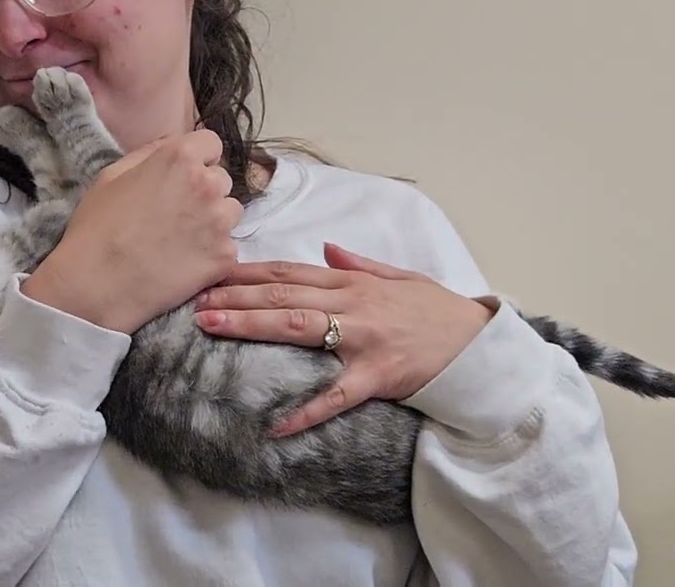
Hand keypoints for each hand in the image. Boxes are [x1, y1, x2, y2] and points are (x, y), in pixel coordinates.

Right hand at [23, 130, 243, 333]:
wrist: (97, 285)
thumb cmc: (96, 229)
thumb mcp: (111, 177)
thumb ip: (147, 154)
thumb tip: (169, 143)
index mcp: (180, 158)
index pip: (211, 143)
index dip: (197, 158)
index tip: (183, 176)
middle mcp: (208, 185)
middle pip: (222, 179)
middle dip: (205, 191)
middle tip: (176, 213)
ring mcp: (220, 222)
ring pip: (230, 212)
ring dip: (213, 221)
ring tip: (182, 240)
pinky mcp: (225, 257)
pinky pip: (227, 247)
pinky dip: (211, 254)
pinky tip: (184, 264)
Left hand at [194, 243, 494, 435]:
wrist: (481, 346)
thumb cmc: (439, 312)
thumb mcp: (401, 276)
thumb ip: (359, 263)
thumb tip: (325, 248)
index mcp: (353, 282)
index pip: (289, 272)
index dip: (247, 272)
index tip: (211, 273)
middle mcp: (352, 305)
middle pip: (282, 296)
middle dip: (235, 296)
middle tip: (194, 301)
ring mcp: (363, 340)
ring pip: (297, 328)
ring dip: (250, 326)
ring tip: (211, 327)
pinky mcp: (377, 377)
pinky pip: (335, 396)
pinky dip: (305, 411)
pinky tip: (274, 425)